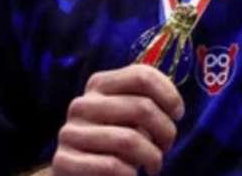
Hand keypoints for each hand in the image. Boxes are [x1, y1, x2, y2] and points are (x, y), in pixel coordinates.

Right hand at [51, 64, 184, 175]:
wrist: (79, 172)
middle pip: (141, 107)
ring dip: (152, 156)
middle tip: (167, 147)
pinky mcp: (63, 161)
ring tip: (154, 165)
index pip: (142, 76)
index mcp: (99, 84)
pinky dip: (130, 173)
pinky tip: (132, 175)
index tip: (178, 114)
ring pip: (128, 139)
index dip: (169, 95)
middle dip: (166, 131)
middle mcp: (82, 104)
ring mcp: (69, 132)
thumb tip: (174, 108)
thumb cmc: (114, 140)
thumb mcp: (129, 116)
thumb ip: (146, 103)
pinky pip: (110, 165)